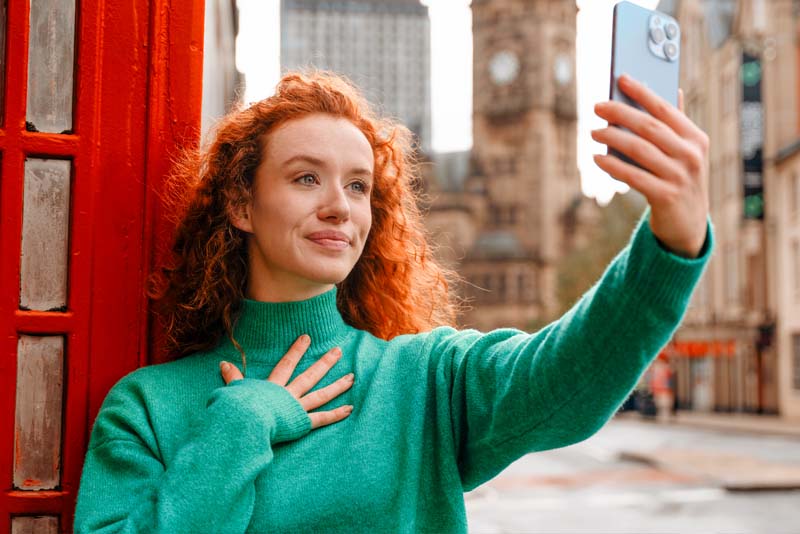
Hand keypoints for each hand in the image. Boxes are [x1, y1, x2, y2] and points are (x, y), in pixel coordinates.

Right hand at [219, 335, 353, 428]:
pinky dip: (336, 414)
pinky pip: (322, 419)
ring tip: (352, 377)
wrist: (246, 423)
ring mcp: (297, 408)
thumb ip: (233, 378)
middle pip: (310, 375)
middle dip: (325, 362)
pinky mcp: (302, 424)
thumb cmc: (238, 408)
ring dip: (337, 386)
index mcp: (273, 386)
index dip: (297, 350)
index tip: (307, 338)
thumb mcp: (234, 391)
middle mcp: (288, 394)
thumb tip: (223, 364)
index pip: (287, 364)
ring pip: (321, 395)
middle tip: (339, 351)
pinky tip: (350, 408)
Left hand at [591, 74, 709, 257]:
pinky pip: (633, 176)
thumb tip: (673, 90)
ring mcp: (680, 177)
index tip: (621, 78)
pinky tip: (597, 159)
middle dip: (620, 113)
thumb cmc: (680, 180)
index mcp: (696, 139)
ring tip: (593, 132)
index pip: (666, 109)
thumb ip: (676, 125)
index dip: (643, 92)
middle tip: (597, 107)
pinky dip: (613, 166)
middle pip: (649, 127)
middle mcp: (691, 155)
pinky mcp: (666, 196)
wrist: (689, 225)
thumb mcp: (685, 153)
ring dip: (612, 138)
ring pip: (639, 150)